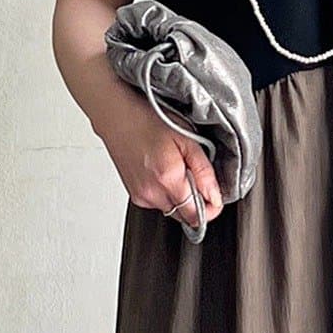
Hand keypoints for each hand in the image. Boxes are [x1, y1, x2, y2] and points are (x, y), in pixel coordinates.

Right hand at [99, 93, 222, 227]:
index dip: (211, 209)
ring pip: (173, 210)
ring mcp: (141, 196)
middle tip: (196, 176)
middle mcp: (152, 193)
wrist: (118, 116)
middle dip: (197, 202)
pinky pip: (159, 203)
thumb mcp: (187, 139)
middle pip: (185, 216)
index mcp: (167, 178)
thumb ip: (204, 172)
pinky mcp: (135, 196)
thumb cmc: (149, 120)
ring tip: (176, 170)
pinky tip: (163, 172)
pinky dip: (166, 193)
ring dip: (181, 197)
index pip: (196, 216)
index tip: (215, 196)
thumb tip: (215, 196)